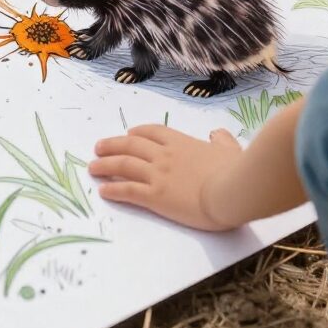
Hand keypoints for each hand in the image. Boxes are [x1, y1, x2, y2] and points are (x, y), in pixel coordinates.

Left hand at [88, 124, 242, 230]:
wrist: (232, 189)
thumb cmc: (234, 170)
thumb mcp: (230, 149)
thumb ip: (222, 141)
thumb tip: (217, 134)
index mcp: (181, 142)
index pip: (152, 132)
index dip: (137, 132)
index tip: (128, 134)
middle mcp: (164, 155)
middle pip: (130, 145)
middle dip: (112, 145)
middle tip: (98, 148)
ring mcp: (157, 174)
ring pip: (124, 165)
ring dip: (106, 165)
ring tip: (93, 167)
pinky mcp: (155, 196)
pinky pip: (128, 190)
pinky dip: (113, 189)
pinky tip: (104, 190)